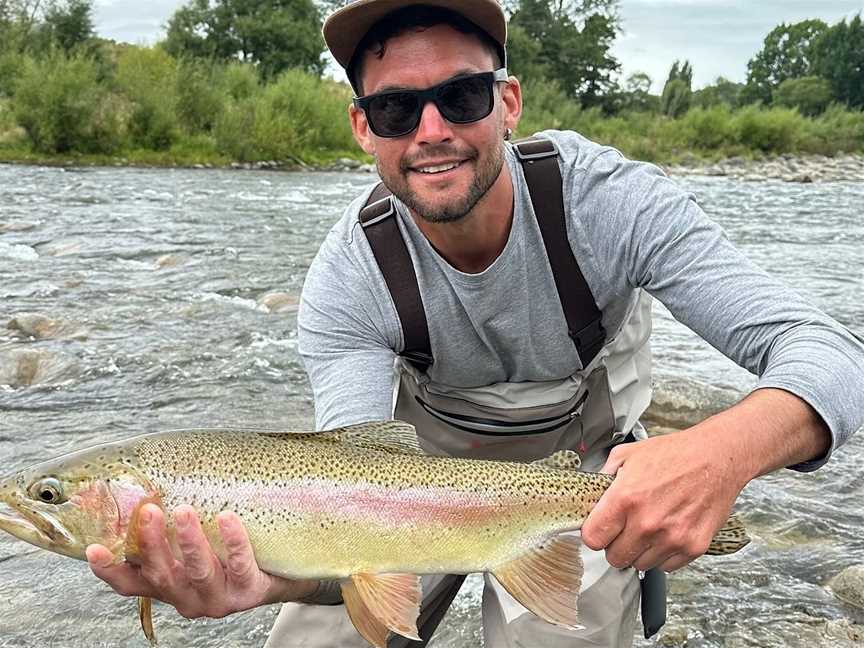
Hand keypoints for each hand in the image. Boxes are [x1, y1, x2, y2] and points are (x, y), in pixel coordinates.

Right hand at [86, 504, 318, 618]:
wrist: (280, 575)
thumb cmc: (228, 553)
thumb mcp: (195, 544)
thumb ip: (169, 528)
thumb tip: (141, 479)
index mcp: (169, 586)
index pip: (130, 583)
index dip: (110, 570)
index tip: (93, 548)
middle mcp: (188, 597)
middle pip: (163, 574)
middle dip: (153, 543)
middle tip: (150, 510)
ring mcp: (219, 598)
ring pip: (199, 571)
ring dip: (190, 541)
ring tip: (184, 511)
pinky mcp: (249, 592)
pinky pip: (241, 565)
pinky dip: (233, 542)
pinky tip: (229, 519)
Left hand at [580, 425, 747, 572]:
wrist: (716, 457)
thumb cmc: (675, 453)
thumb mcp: (627, 454)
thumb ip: (603, 477)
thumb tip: (590, 497)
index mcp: (625, 498)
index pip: (592, 539)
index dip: (594, 534)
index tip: (600, 529)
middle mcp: (647, 522)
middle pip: (614, 558)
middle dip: (616, 544)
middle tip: (625, 528)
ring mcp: (671, 538)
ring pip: (640, 564)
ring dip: (640, 550)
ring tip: (650, 526)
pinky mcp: (693, 547)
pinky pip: (666, 566)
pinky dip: (664, 554)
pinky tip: (667, 532)